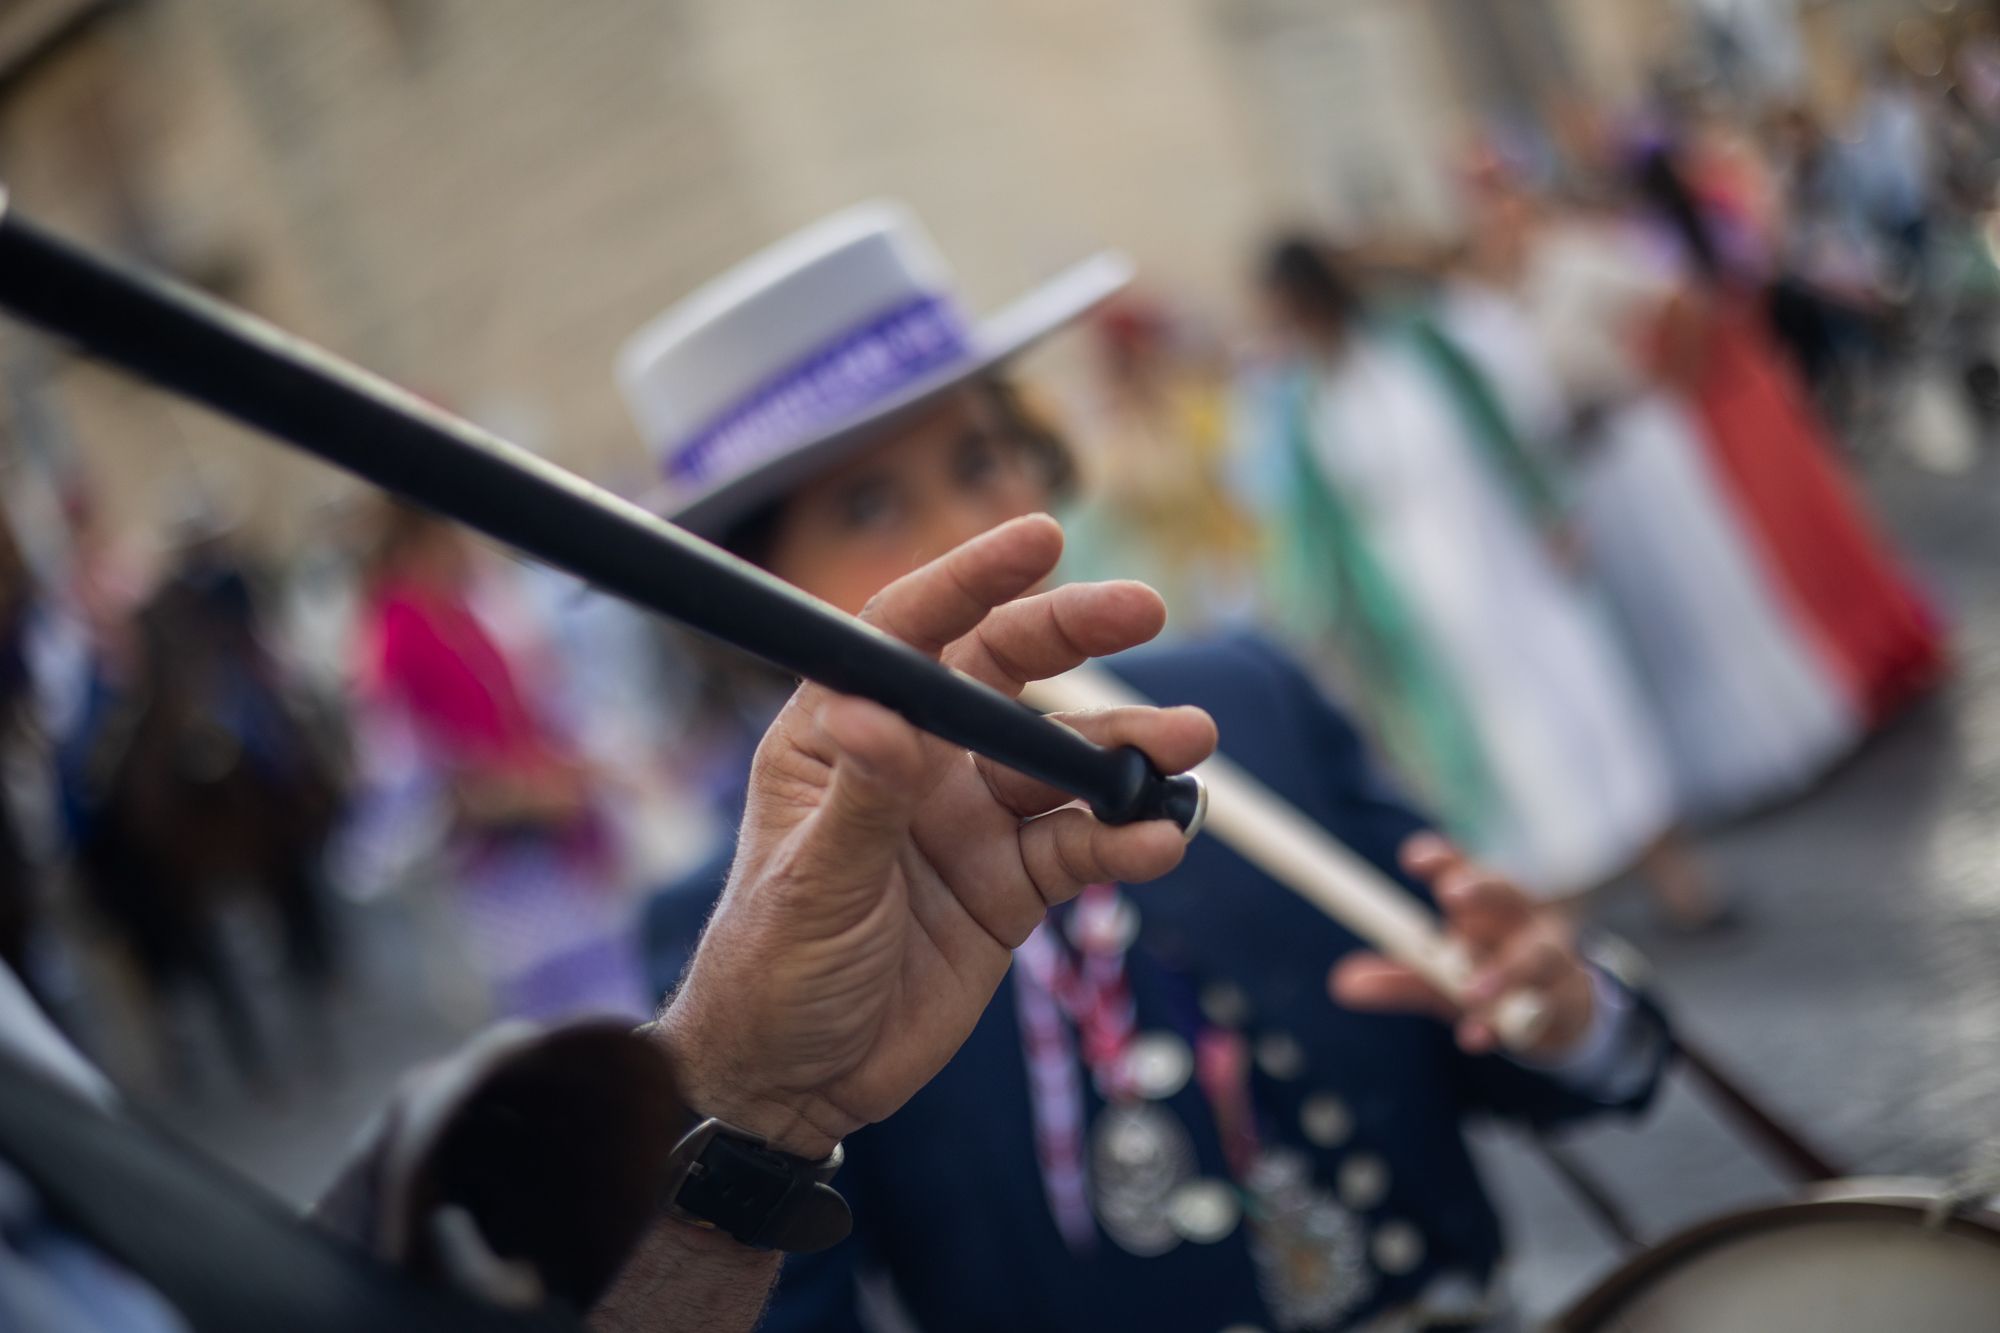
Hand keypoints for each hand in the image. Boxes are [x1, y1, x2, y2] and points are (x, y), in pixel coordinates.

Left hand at [653, 515, 1215, 1155]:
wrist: (795, 1083)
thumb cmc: (769, 968)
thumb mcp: (812, 883)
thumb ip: (861, 802)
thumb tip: (879, 713)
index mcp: (842, 735)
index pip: (910, 632)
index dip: (973, 578)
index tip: (1042, 538)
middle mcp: (913, 763)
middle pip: (1005, 677)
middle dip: (1076, 636)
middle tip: (1147, 609)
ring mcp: (967, 823)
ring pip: (1060, 765)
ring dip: (1125, 751)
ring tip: (1189, 746)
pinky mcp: (1009, 888)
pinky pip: (1080, 850)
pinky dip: (1124, 843)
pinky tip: (1160, 842)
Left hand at [1329, 833, 1594, 1059]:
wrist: (1557, 1015)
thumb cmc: (1491, 976)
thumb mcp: (1440, 976)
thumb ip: (1397, 977)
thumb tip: (1341, 984)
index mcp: (1486, 904)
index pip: (1465, 868)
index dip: (1442, 860)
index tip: (1412, 859)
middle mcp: (1522, 920)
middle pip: (1508, 891)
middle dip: (1481, 889)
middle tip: (1449, 894)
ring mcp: (1551, 959)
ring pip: (1536, 954)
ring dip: (1503, 971)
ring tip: (1470, 992)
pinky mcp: (1563, 1001)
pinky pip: (1540, 1010)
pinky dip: (1504, 1025)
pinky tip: (1475, 1037)